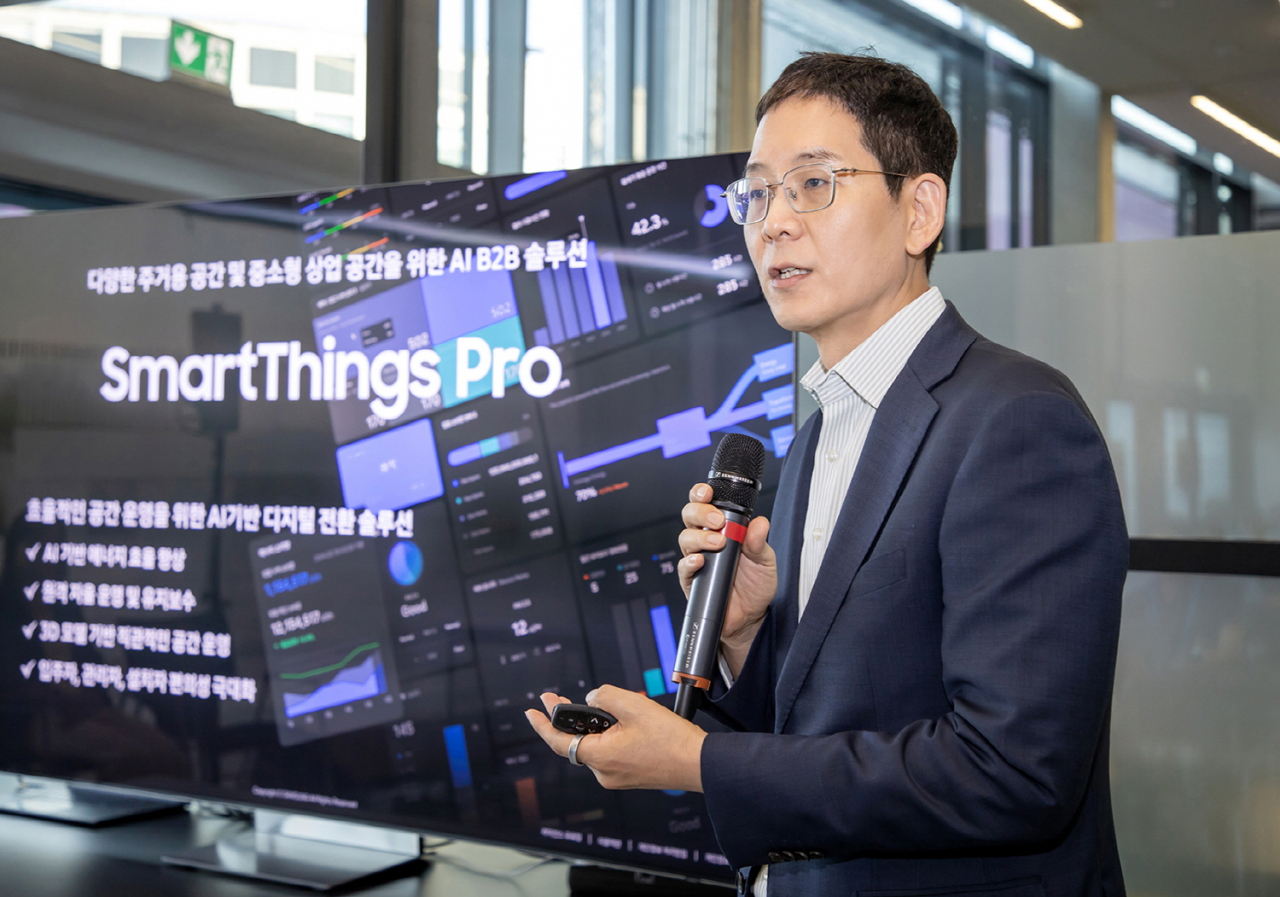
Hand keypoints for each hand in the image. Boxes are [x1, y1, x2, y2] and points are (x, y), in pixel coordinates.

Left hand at [525, 686, 705, 791]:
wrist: (697, 763)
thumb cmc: (670, 739)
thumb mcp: (633, 705)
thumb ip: (604, 696)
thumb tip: (592, 699)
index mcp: (600, 757)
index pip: (559, 742)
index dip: (542, 725)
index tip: (532, 711)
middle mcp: (603, 772)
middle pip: (578, 741)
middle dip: (573, 719)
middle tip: (561, 698)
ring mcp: (616, 777)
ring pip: (596, 745)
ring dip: (597, 727)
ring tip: (615, 709)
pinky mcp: (627, 776)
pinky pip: (609, 753)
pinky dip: (610, 737)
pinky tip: (626, 724)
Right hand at [678, 483, 776, 672]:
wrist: (751, 617)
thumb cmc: (756, 585)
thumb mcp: (765, 561)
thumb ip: (760, 542)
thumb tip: (759, 523)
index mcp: (723, 529)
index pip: (706, 504)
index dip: (701, 494)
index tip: (708, 493)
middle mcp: (706, 540)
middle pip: (689, 516)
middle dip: (700, 512)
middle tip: (718, 521)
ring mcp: (697, 559)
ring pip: (685, 538)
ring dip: (700, 536)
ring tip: (718, 543)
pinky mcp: (691, 580)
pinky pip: (684, 567)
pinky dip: (690, 561)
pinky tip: (701, 561)